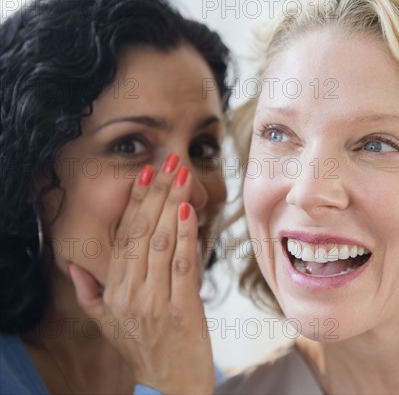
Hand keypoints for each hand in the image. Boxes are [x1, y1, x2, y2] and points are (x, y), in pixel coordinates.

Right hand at [69, 153, 213, 393]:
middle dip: (157, 193)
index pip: (123, 237)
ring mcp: (155, 301)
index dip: (135, 203)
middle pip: (143, 233)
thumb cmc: (143, 352)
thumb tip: (74, 266)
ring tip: (182, 175)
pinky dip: (186, 235)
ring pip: (163, 243)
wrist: (170, 388)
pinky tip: (188, 210)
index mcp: (113, 292)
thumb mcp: (107, 325)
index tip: (145, 174)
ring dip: (173, 204)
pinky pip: (183, 265)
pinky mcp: (183, 310)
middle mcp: (130, 294)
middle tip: (169, 162)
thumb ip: (90, 293)